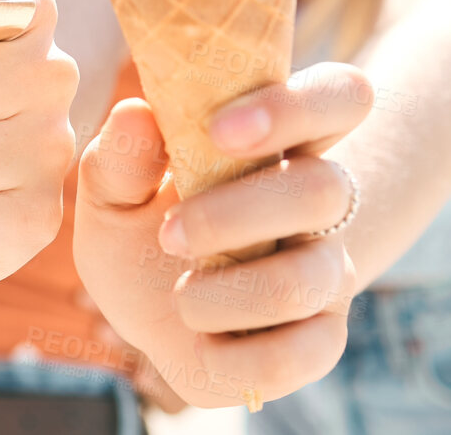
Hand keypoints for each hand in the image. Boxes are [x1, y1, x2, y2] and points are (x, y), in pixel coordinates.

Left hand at [73, 61, 372, 408]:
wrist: (148, 317)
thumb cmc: (138, 231)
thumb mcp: (110, 194)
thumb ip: (120, 158)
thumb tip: (136, 114)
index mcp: (277, 143)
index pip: (341, 96)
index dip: (296, 106)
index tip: (220, 130)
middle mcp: (316, 203)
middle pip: (325, 189)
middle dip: (237, 214)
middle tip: (170, 234)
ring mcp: (326, 271)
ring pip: (309, 278)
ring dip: (226, 292)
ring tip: (181, 296)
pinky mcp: (321, 339)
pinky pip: (306, 352)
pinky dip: (236, 355)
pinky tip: (201, 342)